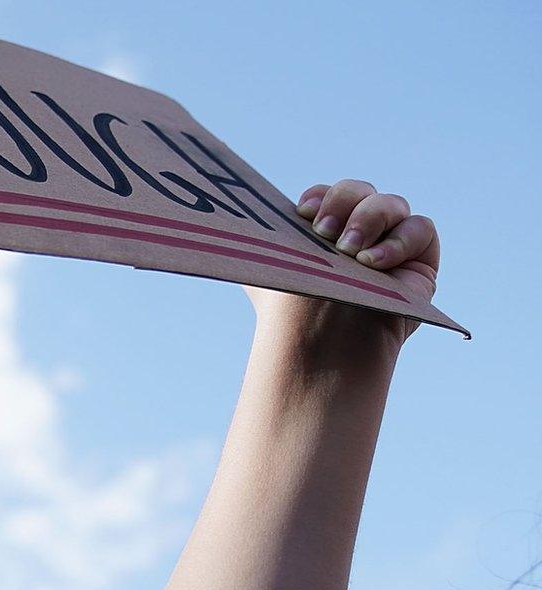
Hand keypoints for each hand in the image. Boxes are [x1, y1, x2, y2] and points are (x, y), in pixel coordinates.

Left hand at [246, 178, 439, 363]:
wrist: (319, 346)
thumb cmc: (288, 311)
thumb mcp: (263, 268)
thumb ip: (252, 237)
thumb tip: (221, 213)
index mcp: (322, 233)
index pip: (329, 195)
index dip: (321, 195)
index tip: (302, 212)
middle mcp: (357, 235)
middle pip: (361, 191)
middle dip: (344, 202)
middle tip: (325, 232)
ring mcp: (390, 245)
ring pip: (392, 204)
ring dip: (370, 218)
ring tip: (351, 253)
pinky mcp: (420, 261)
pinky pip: (421, 228)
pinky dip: (400, 240)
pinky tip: (375, 263)